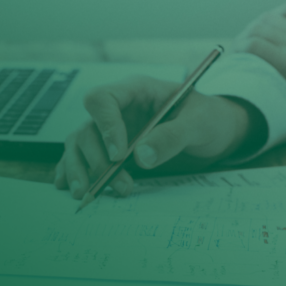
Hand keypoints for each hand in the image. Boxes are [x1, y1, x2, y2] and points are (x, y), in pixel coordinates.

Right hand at [54, 76, 256, 198]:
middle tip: (120, 185)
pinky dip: (72, 171)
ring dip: (81, 169)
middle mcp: (118, 109)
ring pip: (79, 144)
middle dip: (97, 159)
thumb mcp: (200, 124)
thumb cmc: (210, 119)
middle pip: (87, 128)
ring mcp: (112, 130)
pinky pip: (83, 157)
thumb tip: (140, 157)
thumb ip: (172, 136)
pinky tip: (68, 187)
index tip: (118, 155)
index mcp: (136, 91)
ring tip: (89, 194)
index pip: (102, 99)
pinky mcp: (111, 150)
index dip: (105, 126)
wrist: (217, 132)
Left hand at [234, 2, 285, 106]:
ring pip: (259, 28)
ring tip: (237, 51)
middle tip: (245, 42)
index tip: (266, 28)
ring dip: (244, 38)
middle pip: (270, 17)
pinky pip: (255, 47)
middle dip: (254, 28)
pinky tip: (237, 59)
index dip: (274, 16)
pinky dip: (242, 50)